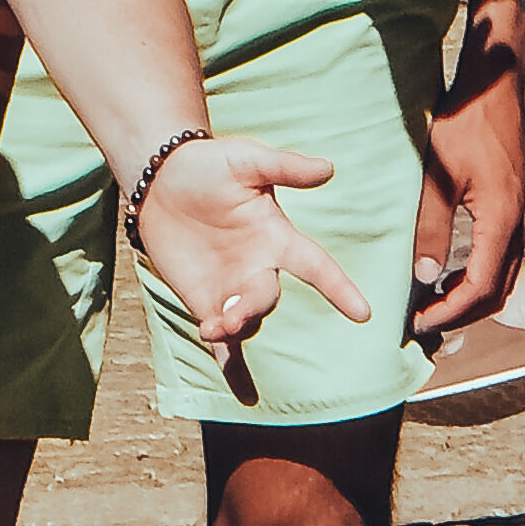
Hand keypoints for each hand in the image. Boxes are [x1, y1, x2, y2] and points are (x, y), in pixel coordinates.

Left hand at [131, 138, 365, 407]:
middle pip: (268, 298)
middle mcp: (260, 268)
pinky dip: (223, 354)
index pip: (316, 266)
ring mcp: (232, 288)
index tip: (363, 314)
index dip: (340, 288)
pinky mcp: (204, 300)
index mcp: (277, 238)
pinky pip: (219, 334)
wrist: (161, 179)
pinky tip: (223, 366)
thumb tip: (327, 169)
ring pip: (245, 319)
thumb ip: (284, 167)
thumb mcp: (247, 159)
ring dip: (234, 328)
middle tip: (234, 317)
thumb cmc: (210, 165)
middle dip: (255, 308)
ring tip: (215, 328)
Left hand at [408, 36, 524, 345]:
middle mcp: (518, 224)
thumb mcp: (437, 174)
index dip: (449, 312)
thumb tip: (424, 276)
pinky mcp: (515, 205)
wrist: (493, 86)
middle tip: (423, 322)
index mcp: (501, 220)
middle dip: (461, 313)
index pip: (480, 288)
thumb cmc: (464, 123)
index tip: (418, 323)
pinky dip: (478, 275)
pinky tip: (450, 271)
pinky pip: (502, 256)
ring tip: (433, 303)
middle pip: (496, 291)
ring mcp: (521, 215)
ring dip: (470, 296)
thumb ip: (431, 227)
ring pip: (502, 276)